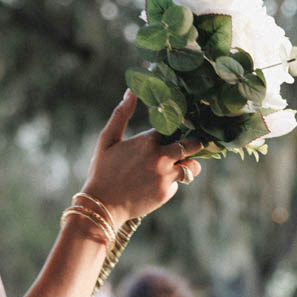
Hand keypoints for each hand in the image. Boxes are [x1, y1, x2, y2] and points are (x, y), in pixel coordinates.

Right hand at [82, 91, 201, 224]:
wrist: (103, 205)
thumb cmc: (102, 171)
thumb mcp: (107, 139)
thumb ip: (121, 114)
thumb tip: (131, 91)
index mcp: (147, 141)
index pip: (171, 128)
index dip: (173, 128)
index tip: (174, 129)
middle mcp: (161, 158)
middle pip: (191, 145)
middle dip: (194, 143)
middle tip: (194, 143)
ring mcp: (166, 176)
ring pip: (192, 166)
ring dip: (189, 164)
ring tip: (181, 164)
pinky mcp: (167, 193)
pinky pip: (178, 183)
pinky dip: (172, 181)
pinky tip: (158, 182)